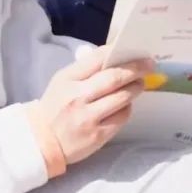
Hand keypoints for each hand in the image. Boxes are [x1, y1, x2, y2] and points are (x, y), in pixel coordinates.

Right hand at [30, 46, 152, 167]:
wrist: (42, 141)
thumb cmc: (55, 107)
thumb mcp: (62, 82)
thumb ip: (84, 70)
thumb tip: (113, 58)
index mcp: (67, 80)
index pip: (97, 59)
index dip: (117, 52)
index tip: (133, 51)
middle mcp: (77, 97)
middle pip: (114, 78)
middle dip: (135, 69)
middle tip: (148, 65)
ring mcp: (88, 118)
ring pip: (122, 98)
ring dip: (135, 88)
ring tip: (139, 84)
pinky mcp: (97, 136)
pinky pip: (121, 117)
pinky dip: (127, 108)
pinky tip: (126, 104)